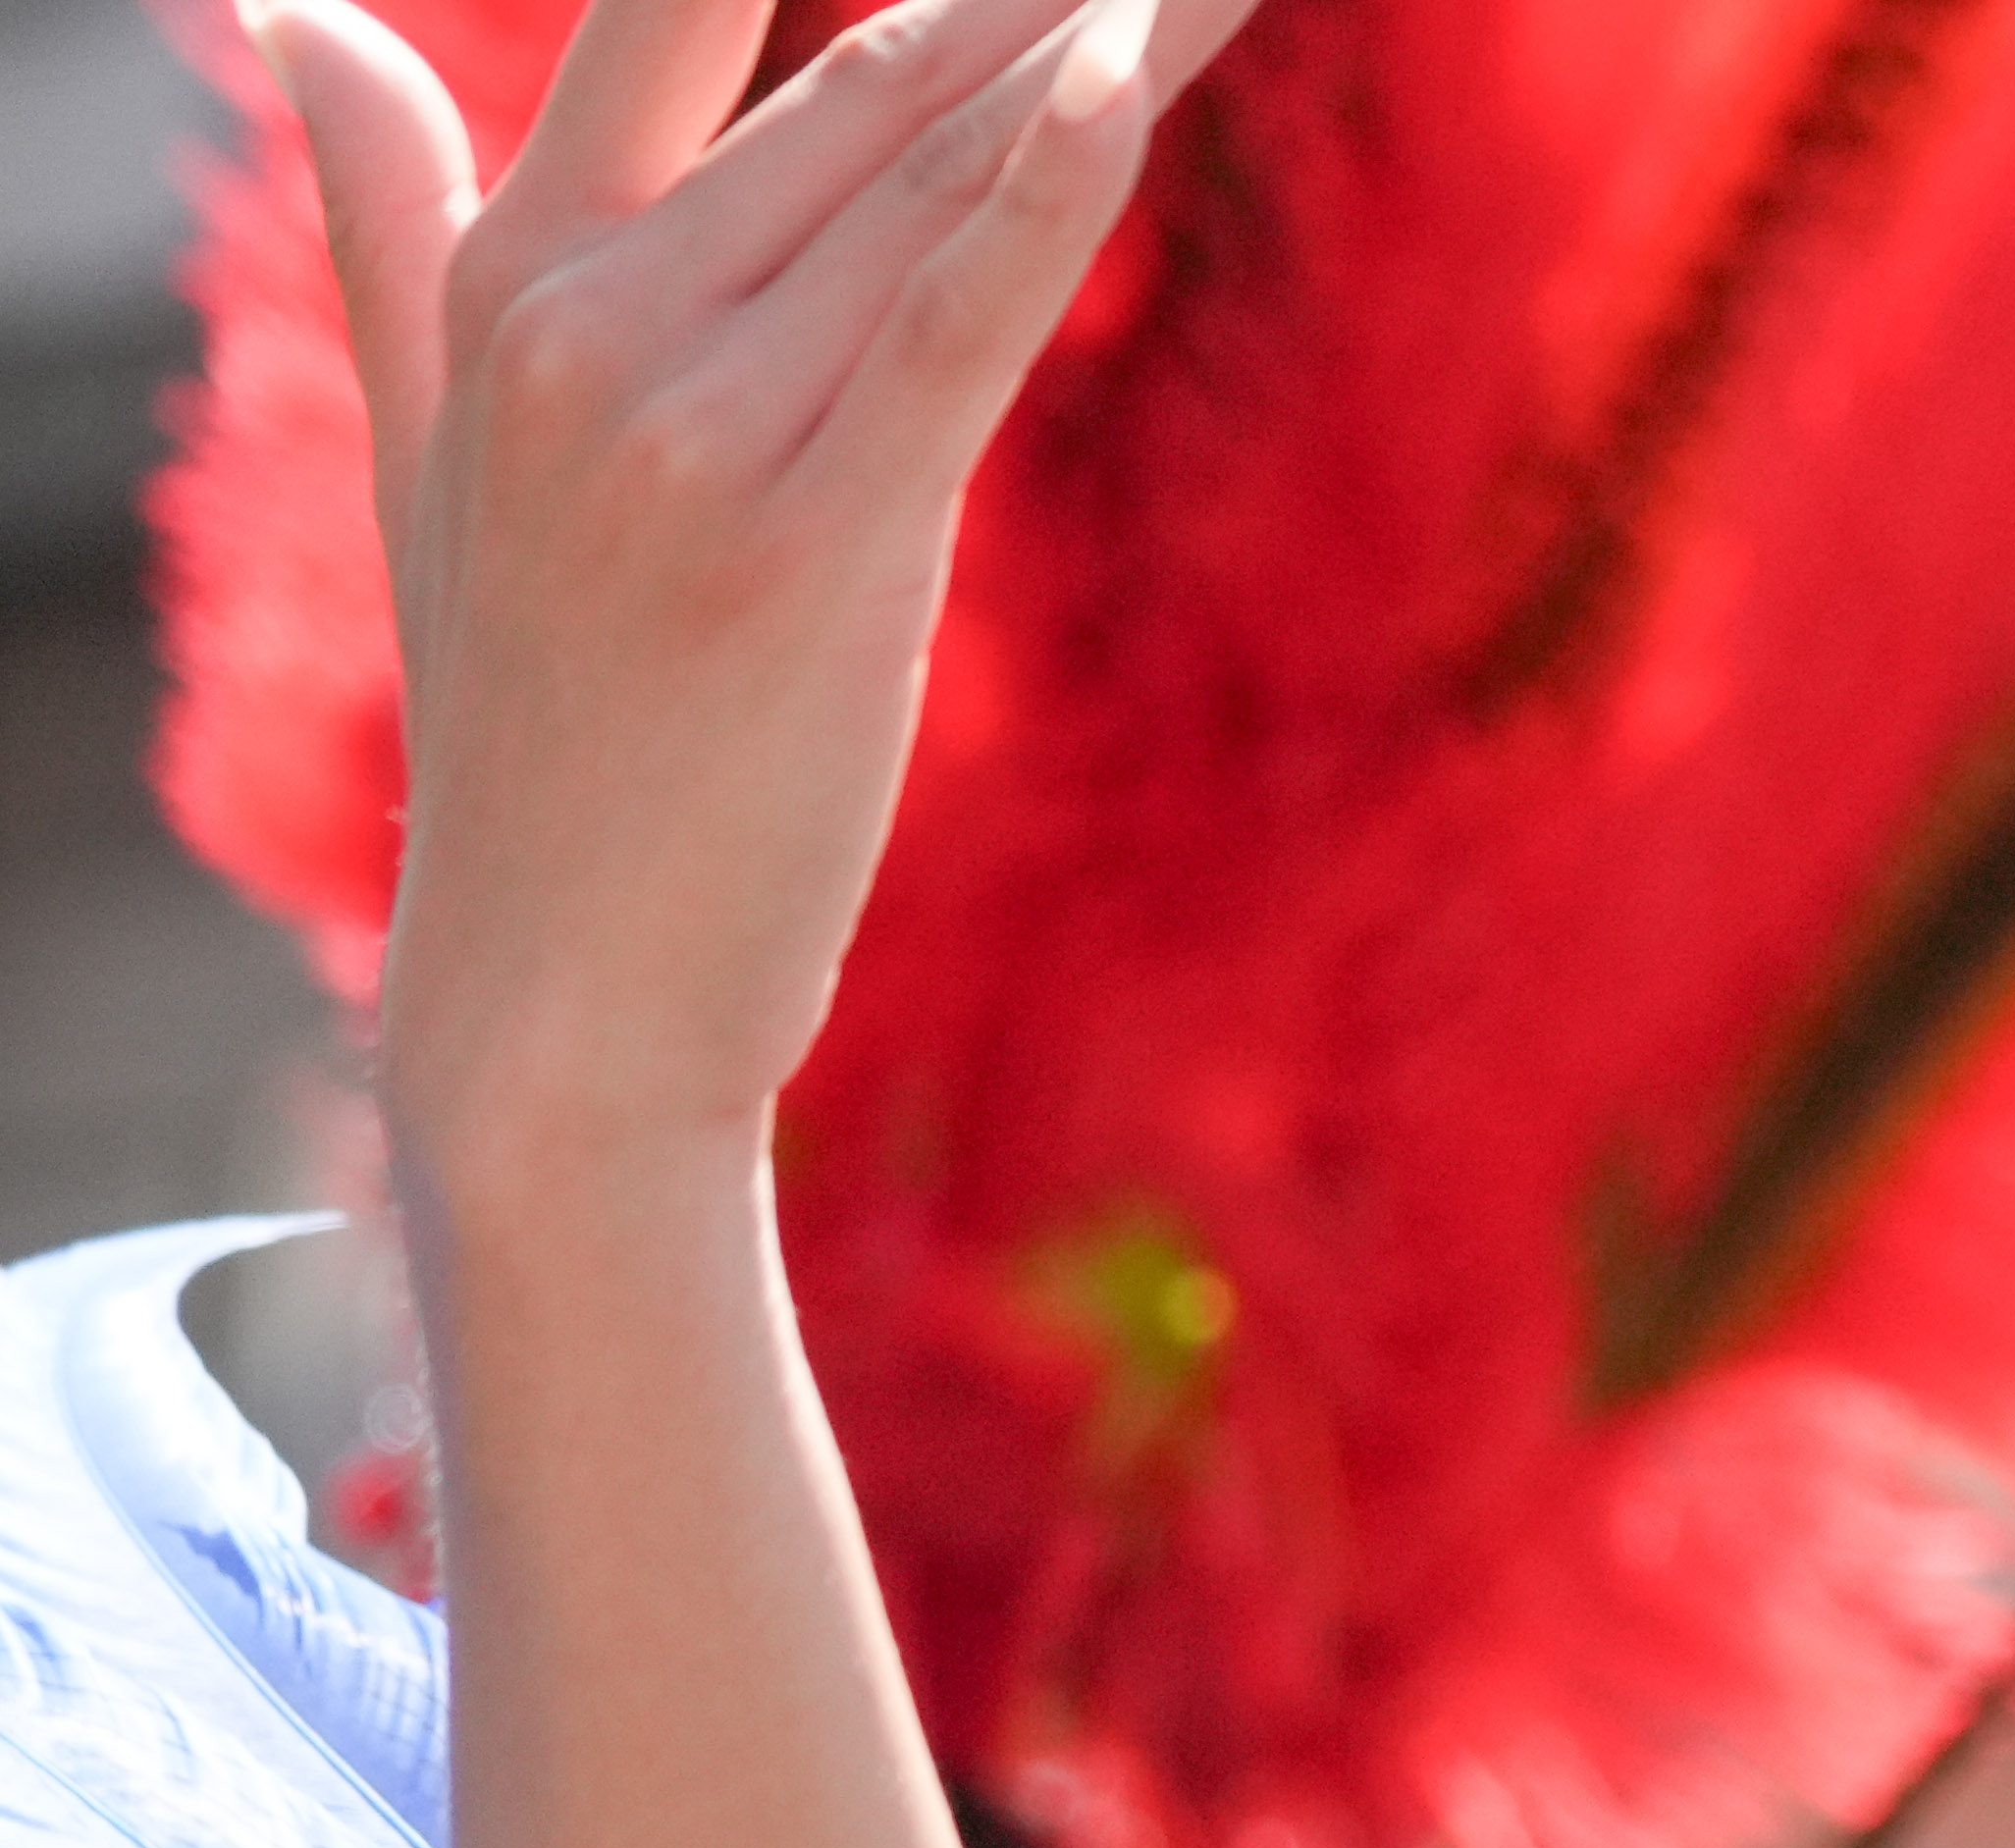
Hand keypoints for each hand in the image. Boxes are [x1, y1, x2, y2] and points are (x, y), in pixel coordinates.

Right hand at [264, 0, 1252, 1167]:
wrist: (559, 994)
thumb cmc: (533, 723)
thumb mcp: (427, 440)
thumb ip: (383, 216)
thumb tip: (300, 12)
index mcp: (515, 277)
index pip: (672, 11)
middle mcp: (592, 321)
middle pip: (867, 81)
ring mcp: (693, 428)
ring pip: (939, 181)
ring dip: (1108, 45)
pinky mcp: (814, 543)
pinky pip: (955, 322)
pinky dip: (1046, 191)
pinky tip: (1126, 67)